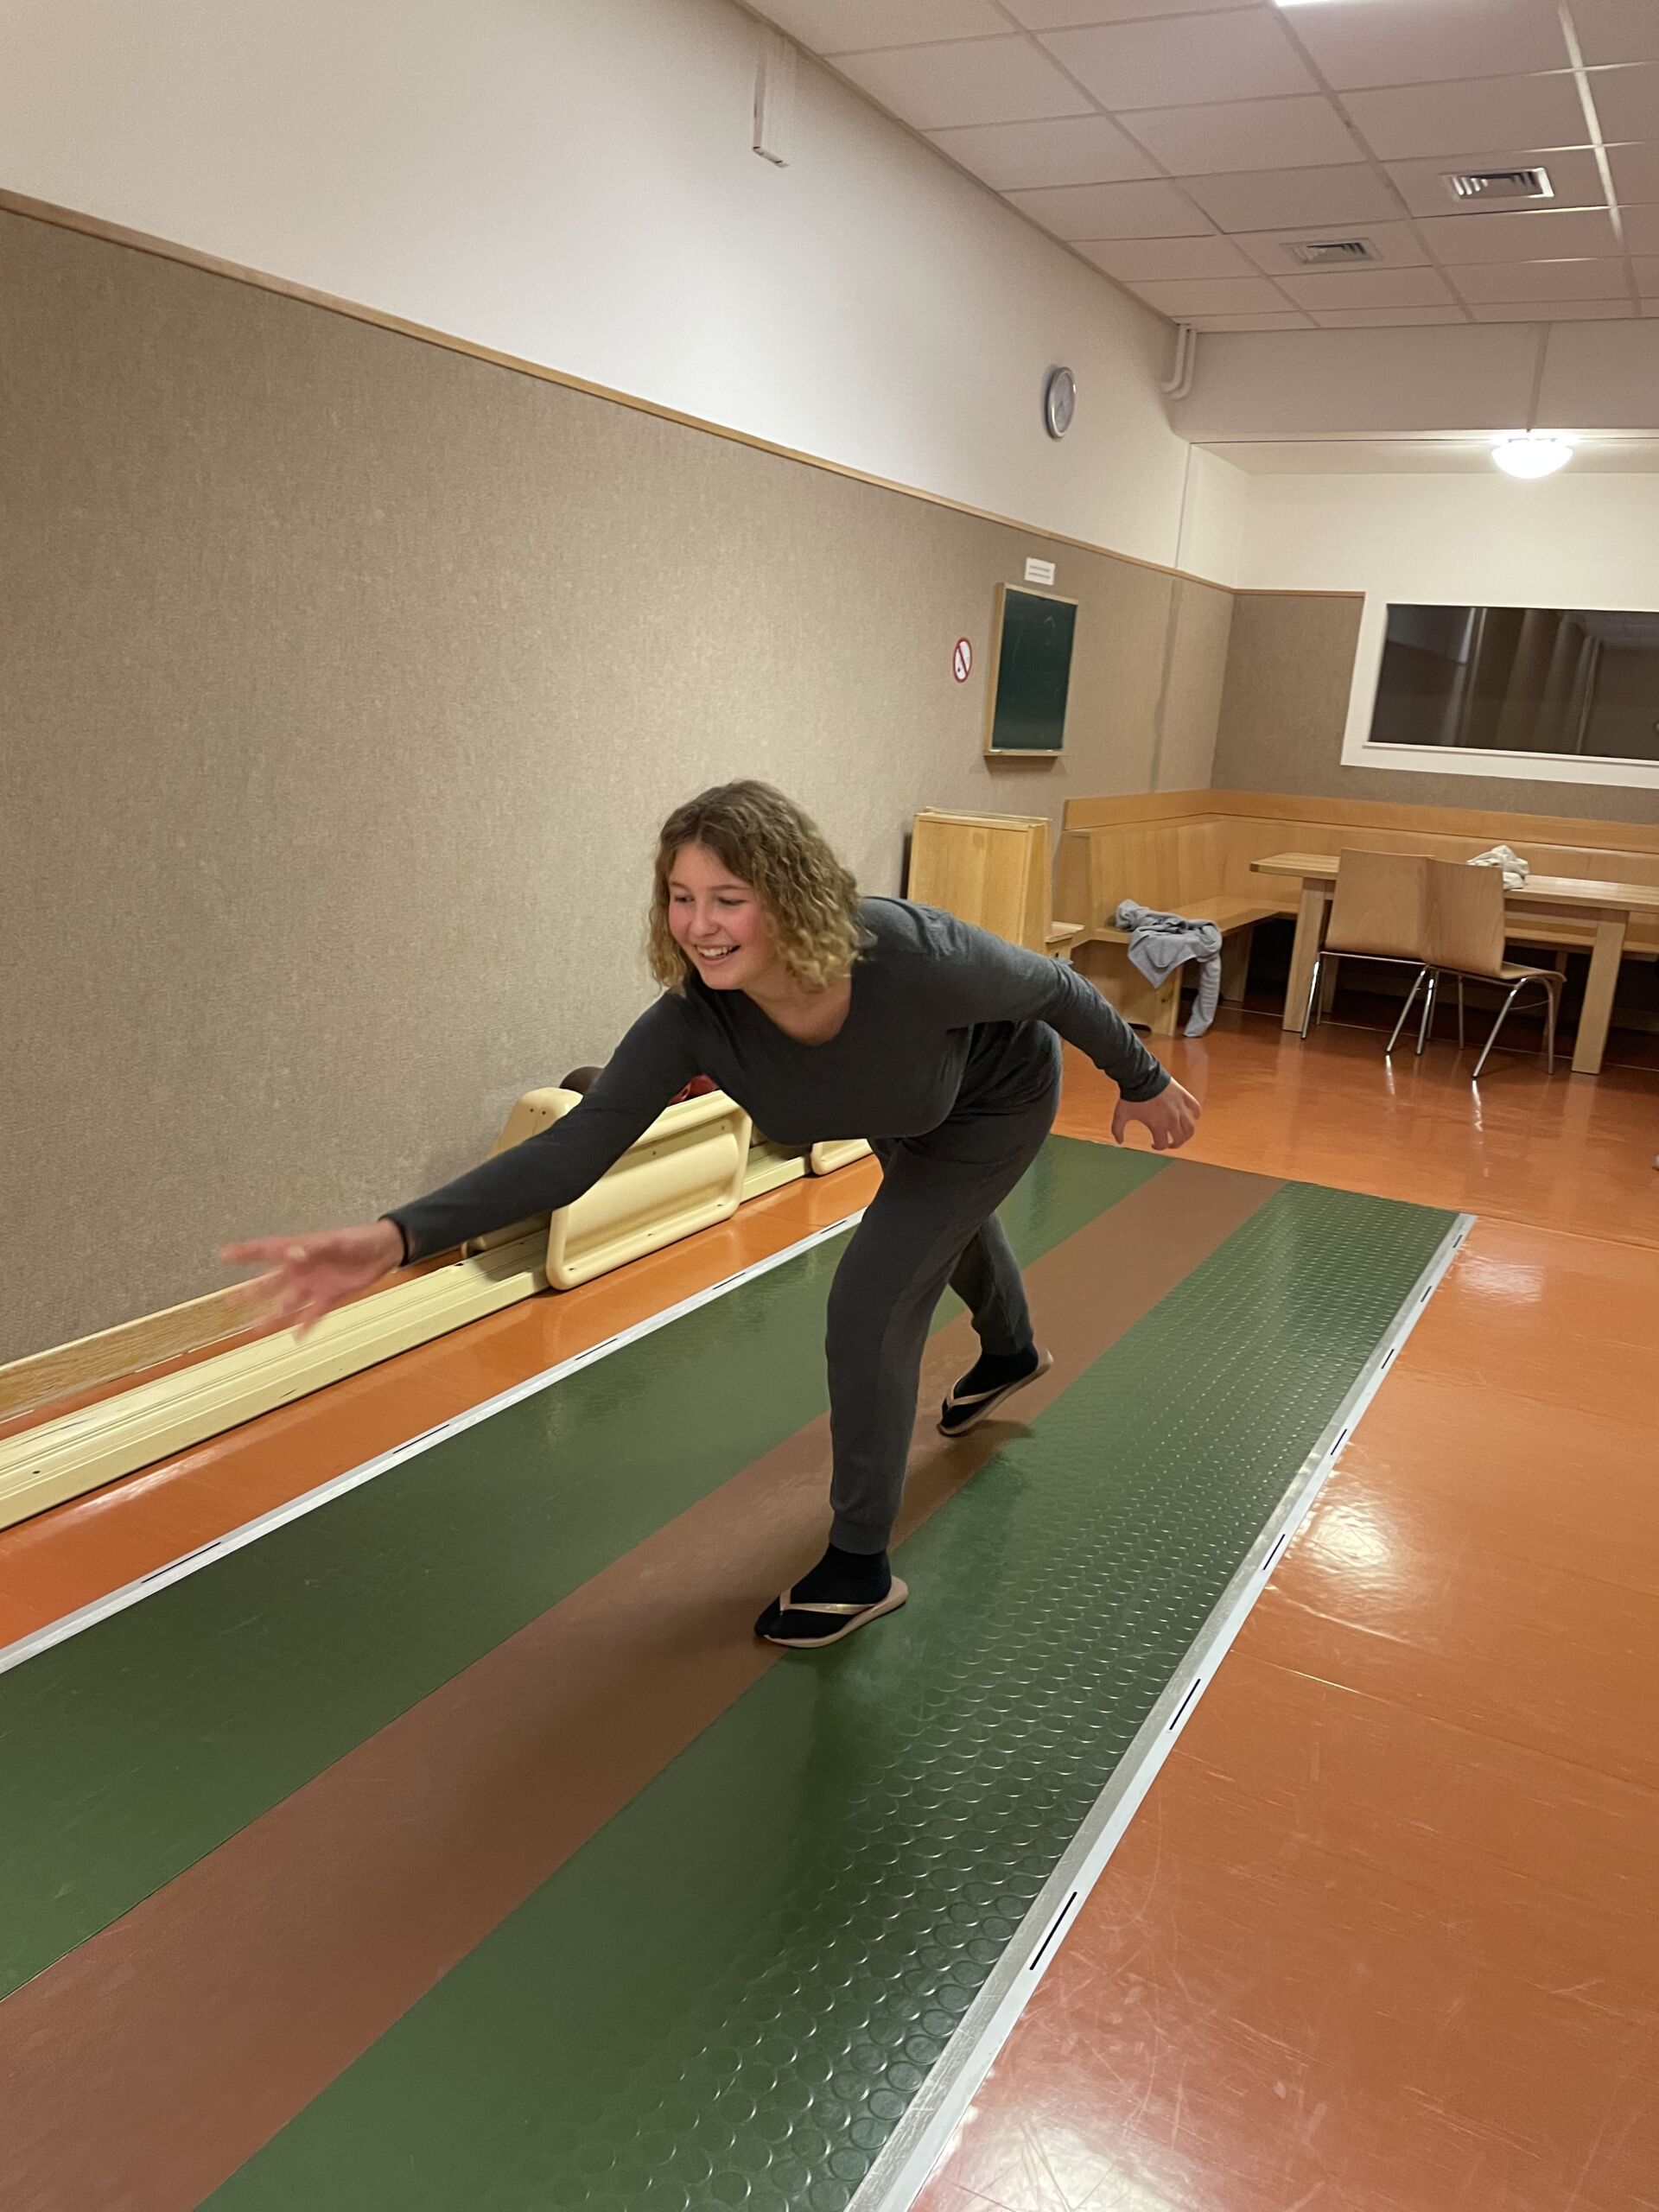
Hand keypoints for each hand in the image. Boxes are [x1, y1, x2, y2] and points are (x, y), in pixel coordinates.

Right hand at [218, 1220, 405, 1340]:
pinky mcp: (330, 1297)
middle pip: (270, 1283)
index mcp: (299, 1250)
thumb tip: (292, 1253)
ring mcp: (314, 1285)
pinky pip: (313, 1315)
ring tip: (255, 1329)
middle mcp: (301, 1270)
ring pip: (287, 1303)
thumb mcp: (335, 1242)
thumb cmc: (357, 1240)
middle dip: (250, 1292)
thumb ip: (314, 1248)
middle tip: (228, 1302)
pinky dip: (304, 1326)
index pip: (266, 1250)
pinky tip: (294, 1338)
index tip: (223, 1254)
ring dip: (272, 1316)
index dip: (245, 1252)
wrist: (383, 1251)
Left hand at [1111, 1078, 1199, 1152]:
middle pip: (1180, 1139)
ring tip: (1182, 1134)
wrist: (1141, 1076)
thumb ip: (1117, 1130)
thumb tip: (1118, 1141)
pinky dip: (1195, 1115)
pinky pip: (1196, 1109)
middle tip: (1171, 1143)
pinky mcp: (1184, 1096)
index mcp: (1158, 1126)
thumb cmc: (1131, 1096)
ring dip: (1188, 1134)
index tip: (1154, 1144)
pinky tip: (1191, 1117)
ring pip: (1190, 1127)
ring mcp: (1180, 1108)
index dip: (1158, 1147)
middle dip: (1175, 1144)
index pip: (1162, 1144)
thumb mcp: (1121, 1115)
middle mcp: (1172, 1119)